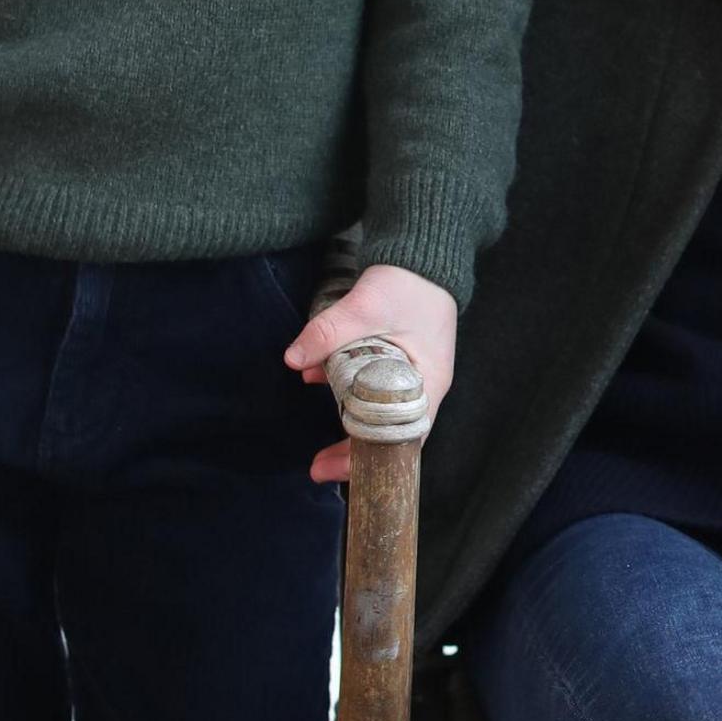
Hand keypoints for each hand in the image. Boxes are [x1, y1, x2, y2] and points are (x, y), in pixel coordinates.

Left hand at [286, 263, 459, 487]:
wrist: (424, 251)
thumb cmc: (409, 283)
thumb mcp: (366, 307)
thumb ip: (329, 333)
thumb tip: (293, 359)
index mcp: (428, 383)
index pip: (400, 438)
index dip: (365, 458)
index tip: (331, 469)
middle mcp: (423, 386)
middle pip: (388, 433)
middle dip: (352, 450)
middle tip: (317, 467)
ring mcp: (411, 373)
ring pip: (377, 412)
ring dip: (345, 421)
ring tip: (317, 443)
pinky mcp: (396, 358)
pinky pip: (369, 386)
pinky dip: (344, 389)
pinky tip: (317, 379)